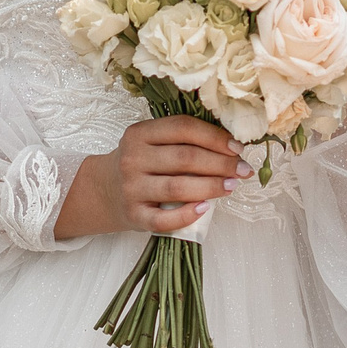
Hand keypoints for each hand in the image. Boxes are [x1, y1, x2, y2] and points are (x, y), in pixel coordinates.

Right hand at [55, 117, 252, 239]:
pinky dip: (187, 215)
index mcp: (139, 133)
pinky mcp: (134, 216)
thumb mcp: (151, 142)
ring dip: (211, 187)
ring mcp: (131, 189)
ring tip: (232, 186)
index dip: (215, 137)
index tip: (238, 147)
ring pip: (178, 187)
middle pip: (185, 158)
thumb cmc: (140, 163)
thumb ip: (182, 139)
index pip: (183, 128)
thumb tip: (232, 145)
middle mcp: (133, 159)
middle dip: (221, 164)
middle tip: (243, 169)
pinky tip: (205, 208)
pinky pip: (164, 219)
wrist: (103, 191)